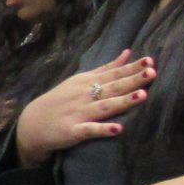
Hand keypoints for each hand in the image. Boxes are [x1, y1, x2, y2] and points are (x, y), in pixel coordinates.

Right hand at [16, 51, 154, 164]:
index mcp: (87, 82)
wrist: (31, 124)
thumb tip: (128, 53)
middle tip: (151, 73)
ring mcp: (78, 113)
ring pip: (104, 107)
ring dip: (122, 101)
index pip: (113, 73)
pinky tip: (117, 129)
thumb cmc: (60, 101)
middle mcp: (84, 95)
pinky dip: (102, 130)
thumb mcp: (81, 80)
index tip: (150, 61)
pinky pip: (89, 130)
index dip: (131, 68)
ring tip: (142, 96)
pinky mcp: (72, 131)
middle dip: (132, 80)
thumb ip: (106, 68)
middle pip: (112, 87)